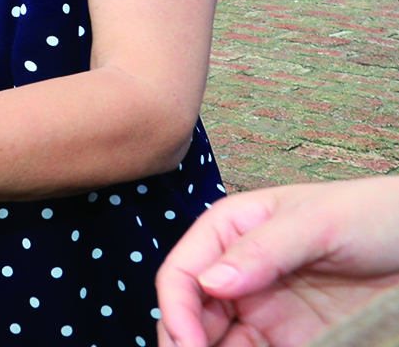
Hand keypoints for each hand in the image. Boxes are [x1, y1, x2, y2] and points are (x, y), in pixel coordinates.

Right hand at [155, 177, 398, 346]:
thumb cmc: (372, 215)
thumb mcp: (317, 224)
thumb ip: (262, 250)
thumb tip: (210, 282)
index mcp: (230, 231)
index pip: (183, 273)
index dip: (176, 310)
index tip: (187, 344)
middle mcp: (237, 272)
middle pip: (192, 315)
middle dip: (185, 343)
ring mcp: (263, 308)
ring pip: (219, 342)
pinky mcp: (291, 338)